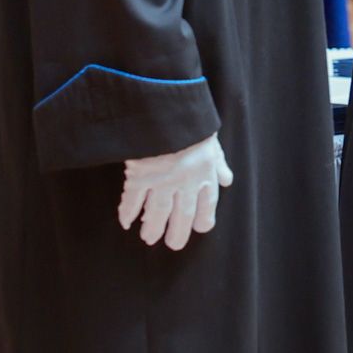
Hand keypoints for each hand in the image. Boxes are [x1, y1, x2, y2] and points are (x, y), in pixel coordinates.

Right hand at [118, 132, 233, 250]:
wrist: (166, 108)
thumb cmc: (191, 123)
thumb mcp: (211, 140)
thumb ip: (218, 163)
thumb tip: (226, 179)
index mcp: (205, 172)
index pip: (208, 204)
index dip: (204, 219)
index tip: (199, 228)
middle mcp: (185, 181)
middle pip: (183, 215)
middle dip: (178, 233)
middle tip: (173, 244)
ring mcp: (162, 179)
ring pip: (157, 212)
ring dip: (153, 228)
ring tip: (149, 238)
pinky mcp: (140, 174)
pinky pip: (132, 199)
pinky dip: (127, 211)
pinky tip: (125, 222)